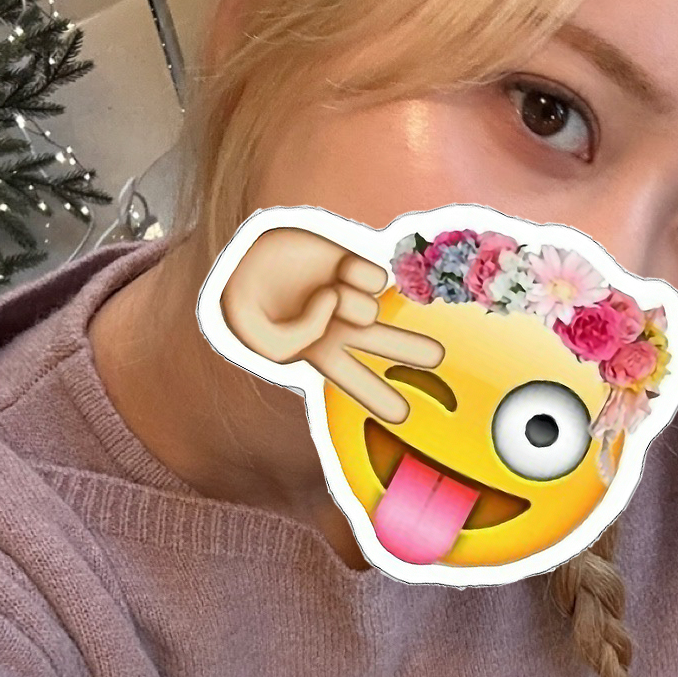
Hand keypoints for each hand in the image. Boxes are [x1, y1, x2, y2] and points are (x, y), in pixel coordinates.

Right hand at [219, 226, 442, 423]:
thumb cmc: (247, 306)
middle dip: (412, 349)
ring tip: (324, 296)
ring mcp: (351, 295)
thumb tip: (336, 303)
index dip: (379, 399)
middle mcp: (343, 327)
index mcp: (323, 353)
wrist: (240, 259)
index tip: (402, 417)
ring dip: (346, 305)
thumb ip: (299, 336)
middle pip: (390, 344)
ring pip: (375, 311)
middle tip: (437, 357)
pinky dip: (354, 275)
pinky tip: (336, 272)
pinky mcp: (353, 264)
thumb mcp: (263, 339)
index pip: (356, 383)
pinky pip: (373, 279)